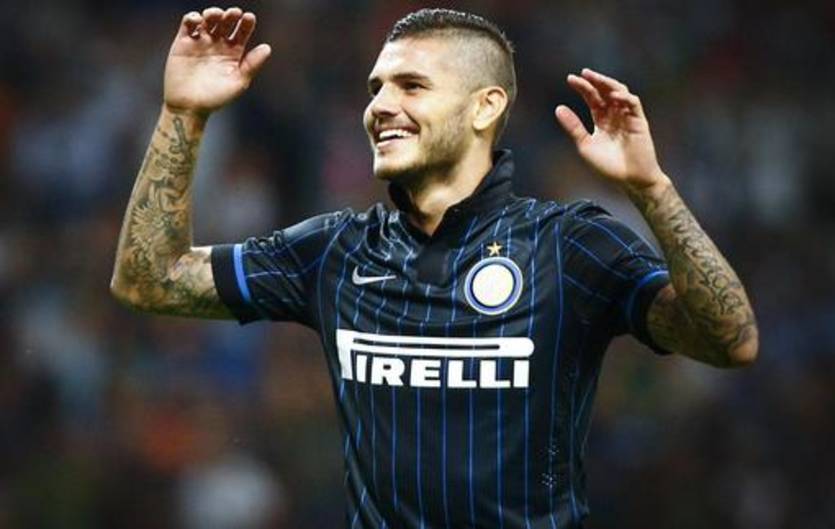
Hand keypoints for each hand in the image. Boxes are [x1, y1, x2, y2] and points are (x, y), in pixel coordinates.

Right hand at [164, 7, 270, 115]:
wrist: (189, 106)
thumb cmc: (216, 98)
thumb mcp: (238, 82)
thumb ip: (252, 65)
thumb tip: (267, 48)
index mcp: (233, 54)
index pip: (241, 33)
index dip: (246, 23)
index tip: (248, 18)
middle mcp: (218, 46)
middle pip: (225, 23)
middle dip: (230, 15)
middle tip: (234, 13)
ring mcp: (201, 43)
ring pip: (208, 20)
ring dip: (213, 13)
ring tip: (216, 16)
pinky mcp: (183, 43)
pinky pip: (188, 25)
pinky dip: (193, 18)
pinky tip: (198, 21)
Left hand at [555, 68, 667, 190]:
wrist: (629, 180)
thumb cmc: (608, 166)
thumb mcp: (585, 145)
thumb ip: (573, 127)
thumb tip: (558, 108)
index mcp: (601, 120)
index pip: (592, 98)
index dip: (583, 88)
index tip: (570, 79)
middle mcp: (615, 115)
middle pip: (605, 92)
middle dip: (595, 81)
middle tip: (583, 73)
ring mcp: (628, 117)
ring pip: (620, 92)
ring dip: (608, 84)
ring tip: (596, 78)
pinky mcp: (639, 121)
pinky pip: (633, 104)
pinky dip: (624, 97)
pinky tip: (613, 95)